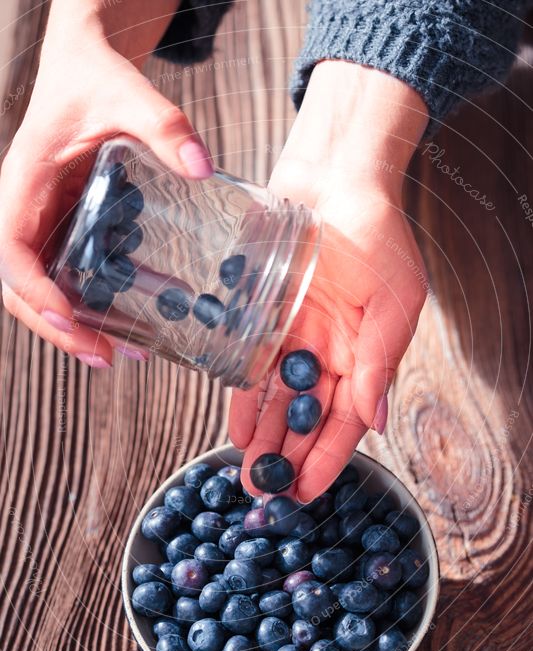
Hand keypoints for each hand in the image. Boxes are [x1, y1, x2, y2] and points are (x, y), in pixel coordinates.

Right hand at [0, 0, 211, 365]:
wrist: (86, 66)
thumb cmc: (92, 76)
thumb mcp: (126, 93)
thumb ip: (163, 125)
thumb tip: (201, 168)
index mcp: (24, 183)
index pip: (12, 254)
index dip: (36, 295)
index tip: (71, 322)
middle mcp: (26, 210)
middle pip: (21, 288)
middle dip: (58, 329)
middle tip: (105, 357)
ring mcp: (44, 223)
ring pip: (46, 289)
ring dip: (78, 325)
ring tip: (126, 352)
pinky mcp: (67, 228)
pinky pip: (72, 274)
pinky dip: (98, 300)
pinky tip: (136, 317)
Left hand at [230, 61, 428, 501]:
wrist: (337, 175)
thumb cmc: (377, 230)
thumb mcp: (393, 299)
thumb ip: (378, 361)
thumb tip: (374, 420)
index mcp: (367, 354)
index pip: (348, 421)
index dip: (327, 458)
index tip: (305, 492)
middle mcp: (332, 353)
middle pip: (309, 419)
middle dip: (288, 457)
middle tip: (265, 490)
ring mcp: (299, 337)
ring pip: (279, 401)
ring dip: (265, 438)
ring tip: (248, 472)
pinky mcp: (267, 318)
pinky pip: (254, 366)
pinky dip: (245, 398)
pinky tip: (236, 428)